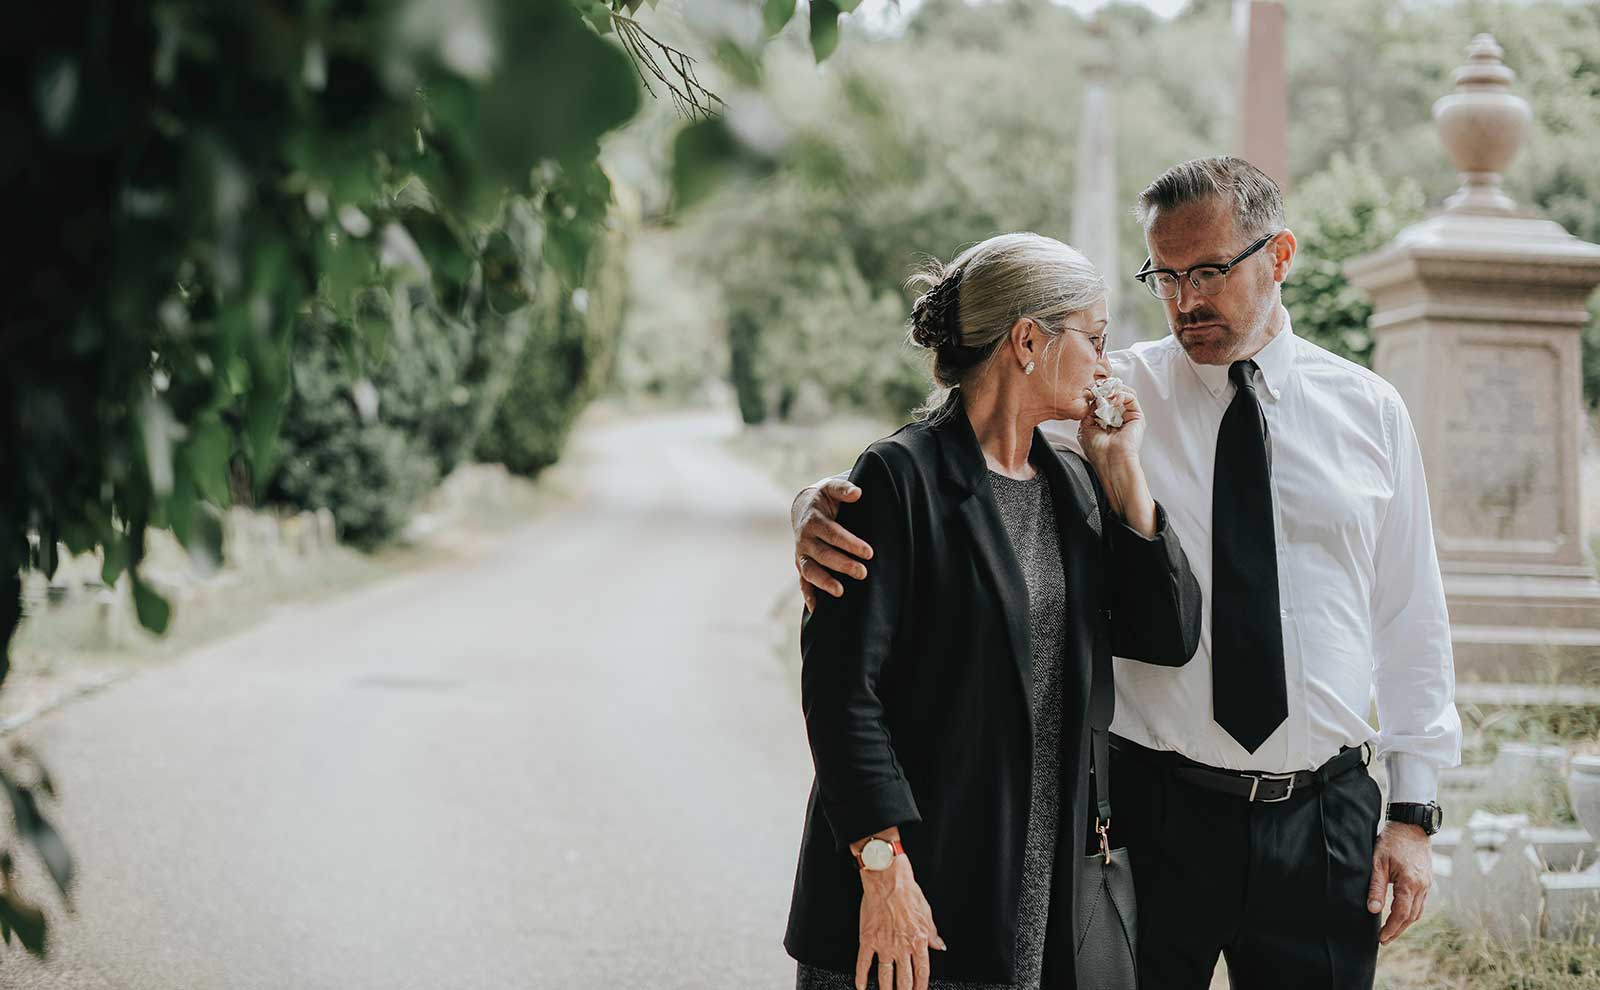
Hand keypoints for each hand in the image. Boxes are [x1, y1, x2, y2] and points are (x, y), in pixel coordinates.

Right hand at [793, 479, 873, 611]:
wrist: (804, 508)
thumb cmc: (825, 499)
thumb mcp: (831, 488)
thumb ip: (843, 489)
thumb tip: (858, 493)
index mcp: (813, 520)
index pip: (832, 533)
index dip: (849, 543)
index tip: (868, 552)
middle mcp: (805, 539)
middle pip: (823, 554)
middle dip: (842, 564)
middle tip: (863, 573)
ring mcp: (801, 554)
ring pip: (810, 570)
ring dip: (824, 582)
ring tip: (840, 592)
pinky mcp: (802, 564)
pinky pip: (802, 581)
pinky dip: (808, 595)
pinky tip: (816, 609)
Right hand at [856, 856, 945, 989]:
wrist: (888, 880)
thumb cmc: (907, 892)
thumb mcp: (927, 913)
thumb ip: (933, 934)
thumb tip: (939, 945)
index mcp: (918, 941)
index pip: (922, 972)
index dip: (921, 986)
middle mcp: (902, 947)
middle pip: (904, 979)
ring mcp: (883, 945)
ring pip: (885, 976)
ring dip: (886, 989)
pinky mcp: (867, 939)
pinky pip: (863, 962)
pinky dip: (861, 977)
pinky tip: (861, 986)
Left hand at [1076, 384, 1156, 536]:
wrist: (1111, 462)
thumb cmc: (1098, 452)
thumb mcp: (1086, 426)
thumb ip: (1089, 410)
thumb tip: (1094, 396)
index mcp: (1105, 422)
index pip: (1103, 400)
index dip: (1097, 393)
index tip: (1089, 388)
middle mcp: (1117, 418)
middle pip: (1113, 394)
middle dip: (1105, 388)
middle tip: (1098, 387)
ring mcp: (1128, 417)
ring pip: (1123, 393)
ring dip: (1113, 389)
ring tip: (1105, 393)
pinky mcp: (1137, 417)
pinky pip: (1131, 397)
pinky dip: (1121, 394)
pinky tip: (1113, 400)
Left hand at [1368, 822, 1432, 944]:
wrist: (1411, 826)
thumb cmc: (1392, 841)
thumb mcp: (1378, 862)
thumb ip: (1375, 887)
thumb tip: (1372, 910)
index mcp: (1410, 882)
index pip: (1401, 913)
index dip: (1392, 928)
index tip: (1381, 938)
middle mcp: (1422, 886)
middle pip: (1412, 916)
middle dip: (1398, 930)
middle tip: (1384, 939)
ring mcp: (1427, 884)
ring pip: (1418, 911)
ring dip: (1405, 923)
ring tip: (1391, 930)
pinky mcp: (1427, 880)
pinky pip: (1420, 902)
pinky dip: (1411, 912)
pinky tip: (1401, 914)